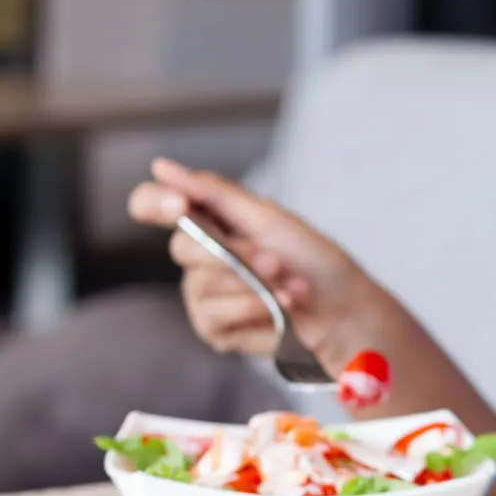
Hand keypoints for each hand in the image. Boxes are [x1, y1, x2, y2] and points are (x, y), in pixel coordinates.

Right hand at [126, 158, 390, 376]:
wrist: (344, 309)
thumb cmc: (314, 260)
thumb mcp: (269, 218)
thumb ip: (214, 193)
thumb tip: (161, 167)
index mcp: (209, 221)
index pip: (150, 203)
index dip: (154, 203)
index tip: (181, 206)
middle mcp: (199, 256)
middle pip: (181, 248)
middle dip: (236, 255)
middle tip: (276, 259)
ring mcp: (203, 294)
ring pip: (202, 286)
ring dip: (255, 286)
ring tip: (290, 286)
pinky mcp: (214, 328)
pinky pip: (216, 317)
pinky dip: (256, 310)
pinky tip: (280, 309)